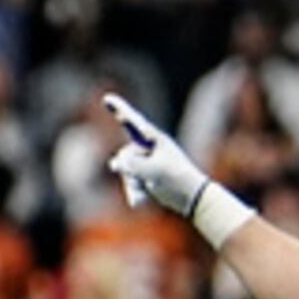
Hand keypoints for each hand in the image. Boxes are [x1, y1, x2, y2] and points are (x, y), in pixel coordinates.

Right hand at [100, 93, 213, 221]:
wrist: (191, 199)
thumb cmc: (178, 180)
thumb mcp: (156, 171)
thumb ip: (133, 165)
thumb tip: (115, 164)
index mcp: (156, 139)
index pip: (134, 122)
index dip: (119, 109)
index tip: (107, 98)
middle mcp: (148, 148)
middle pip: (125, 155)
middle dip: (131, 170)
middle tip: (148, 179)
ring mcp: (144, 162)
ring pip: (125, 171)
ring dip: (133, 184)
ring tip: (149, 189)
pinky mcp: (143, 176)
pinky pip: (129, 182)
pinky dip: (135, 192)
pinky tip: (144, 200)